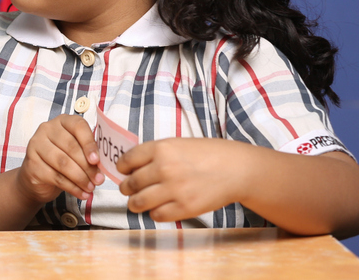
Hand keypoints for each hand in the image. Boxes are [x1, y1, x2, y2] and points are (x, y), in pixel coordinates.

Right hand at [17, 115, 102, 204]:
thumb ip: (88, 152)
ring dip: (80, 178)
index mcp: (62, 121)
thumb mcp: (76, 151)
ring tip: (91, 188)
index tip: (97, 160)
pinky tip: (81, 193)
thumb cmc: (61, 159)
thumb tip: (102, 166)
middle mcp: (46, 129)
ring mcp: (36, 145)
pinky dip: (72, 187)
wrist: (36, 176)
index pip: (77, 126)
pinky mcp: (32, 164)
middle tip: (98, 180)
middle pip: (71, 146)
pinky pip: (56, 177)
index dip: (89, 143)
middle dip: (87, 166)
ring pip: (63, 163)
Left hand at [118, 137, 246, 222]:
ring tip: (136, 202)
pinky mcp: (185, 208)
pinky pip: (157, 215)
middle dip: (126, 188)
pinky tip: (158, 208)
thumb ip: (155, 154)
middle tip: (128, 189)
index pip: (127, 161)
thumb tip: (131, 166)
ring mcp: (174, 189)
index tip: (122, 171)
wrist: (236, 169)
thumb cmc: (207, 154)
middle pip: (130, 183)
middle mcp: (164, 168)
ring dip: (134, 203)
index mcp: (161, 149)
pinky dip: (154, 213)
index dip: (121, 168)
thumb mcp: (177, 144)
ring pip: (138, 202)